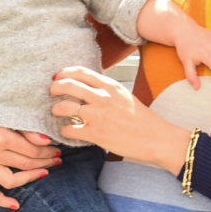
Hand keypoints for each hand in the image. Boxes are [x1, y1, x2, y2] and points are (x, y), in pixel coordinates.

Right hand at [0, 126, 58, 209]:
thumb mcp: (8, 116)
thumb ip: (27, 130)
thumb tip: (46, 141)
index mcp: (0, 137)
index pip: (32, 151)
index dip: (48, 152)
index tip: (57, 151)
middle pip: (25, 165)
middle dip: (45, 162)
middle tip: (56, 160)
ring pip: (11, 180)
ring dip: (31, 178)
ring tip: (44, 173)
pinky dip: (1, 200)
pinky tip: (16, 205)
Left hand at [51, 67, 189, 171]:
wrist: (158, 139)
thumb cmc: (144, 121)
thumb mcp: (127, 97)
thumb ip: (108, 91)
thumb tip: (89, 88)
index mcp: (111, 86)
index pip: (80, 72)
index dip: (64, 73)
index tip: (59, 78)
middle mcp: (103, 97)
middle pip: (66, 85)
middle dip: (54, 88)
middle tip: (52, 94)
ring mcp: (98, 116)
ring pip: (63, 107)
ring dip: (56, 110)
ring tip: (58, 114)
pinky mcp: (96, 134)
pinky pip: (69, 129)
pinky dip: (65, 131)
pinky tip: (70, 132)